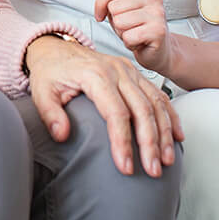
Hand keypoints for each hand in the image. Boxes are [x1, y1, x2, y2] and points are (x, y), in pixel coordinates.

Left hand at [25, 35, 182, 176]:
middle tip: (153, 170)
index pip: (115, 112)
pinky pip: (158, 94)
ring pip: (154, 102)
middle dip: (149, 143)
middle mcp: (116, 70)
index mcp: (95, 75)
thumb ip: (50, 114)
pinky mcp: (134, 73)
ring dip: (164, 132)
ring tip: (166, 159)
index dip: (122, 141)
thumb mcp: (41, 92)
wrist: (55, 50)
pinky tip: (177, 136)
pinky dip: (170, 115)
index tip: (126, 167)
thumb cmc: (50, 72)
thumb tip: (62, 135)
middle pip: (141, 109)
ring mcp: (128, 70)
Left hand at [90, 0, 172, 73]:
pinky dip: (129, 43)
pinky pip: (128, 37)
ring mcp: (158, 13)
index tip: (101, 13)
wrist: (158, 46)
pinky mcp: (158, 31)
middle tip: (128, 24)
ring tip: (134, 31)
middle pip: (113, 6)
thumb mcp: (118, 2)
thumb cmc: (136, 22)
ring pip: (119, 22)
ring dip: (122, 32)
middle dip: (115, 20)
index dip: (100, 3)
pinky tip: (139, 41)